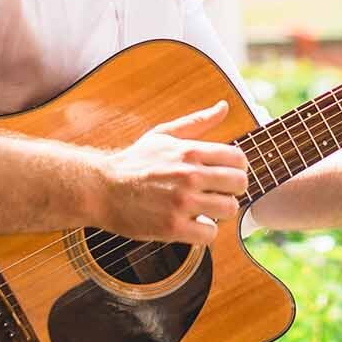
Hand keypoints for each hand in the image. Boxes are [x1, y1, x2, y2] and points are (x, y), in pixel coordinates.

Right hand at [98, 100, 248, 243]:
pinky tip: (191, 224)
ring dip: (218, 211)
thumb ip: (197, 122)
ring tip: (202, 208)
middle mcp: (189, 175)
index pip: (238, 159)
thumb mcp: (163, 135)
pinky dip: (203, 231)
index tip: (224, 174)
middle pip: (240, 184)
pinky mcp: (173, 228)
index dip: (236, 168)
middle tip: (215, 193)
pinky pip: (210, 233)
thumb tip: (223, 107)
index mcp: (189, 151)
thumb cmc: (134, 162)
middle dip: (230, 190)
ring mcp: (182, 203)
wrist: (101, 189)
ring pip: (229, 209)